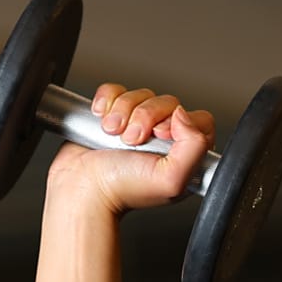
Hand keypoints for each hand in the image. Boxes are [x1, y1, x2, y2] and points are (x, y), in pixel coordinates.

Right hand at [48, 85, 215, 215]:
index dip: (180, 123)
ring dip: (123, 111)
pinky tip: (103, 120)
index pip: (198, 120)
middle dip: (145, 116)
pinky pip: (115, 91)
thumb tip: (184, 114)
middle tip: (132, 140)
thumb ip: (194, 147)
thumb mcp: (171, 179)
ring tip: (113, 134)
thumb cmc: (122, 190)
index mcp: (183, 158)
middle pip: (167, 102)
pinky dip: (107, 100)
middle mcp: (162, 142)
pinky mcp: (113, 115)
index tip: (161, 136)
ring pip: (140, 95)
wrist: (83, 188)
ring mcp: (137, 127)